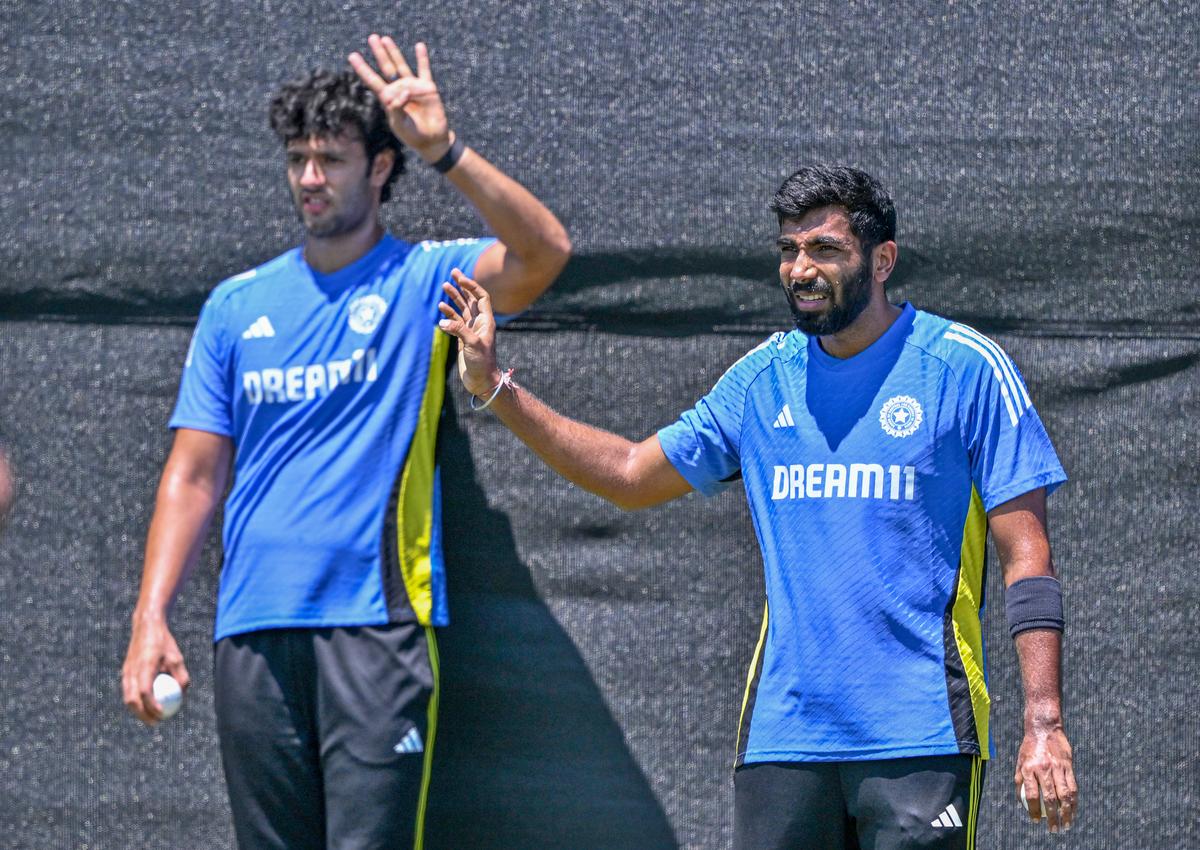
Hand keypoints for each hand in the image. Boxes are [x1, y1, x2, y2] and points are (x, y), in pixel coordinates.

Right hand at [121, 615, 189, 724]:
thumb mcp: (177, 658)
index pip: (145, 691)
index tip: (162, 715)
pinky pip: (128, 692)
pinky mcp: (125, 672)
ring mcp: (126, 672)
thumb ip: (181, 677)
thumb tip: (182, 696)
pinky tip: (147, 707)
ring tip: (151, 718)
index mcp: (145, 665)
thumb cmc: (165, 643)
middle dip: (142, 714)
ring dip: (138, 711)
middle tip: (156, 722)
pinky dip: (135, 702)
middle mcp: (131, 670)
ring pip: (127, 697)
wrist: (145, 627)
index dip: (152, 705)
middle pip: (132, 699)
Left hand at [348, 36, 450, 160]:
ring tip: (385, 39)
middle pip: (386, 67)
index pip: (372, 81)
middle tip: (372, 38)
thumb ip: (397, 109)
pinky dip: (422, 58)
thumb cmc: (412, 135)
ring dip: (394, 52)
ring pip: (402, 65)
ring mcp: (413, 87)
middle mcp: (399, 89)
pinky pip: (424, 70)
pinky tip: (419, 46)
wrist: (431, 140)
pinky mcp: (428, 88)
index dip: (363, 69)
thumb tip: (404, 91)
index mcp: (388, 98)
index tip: (352, 56)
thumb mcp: (399, 125)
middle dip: (379, 53)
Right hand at [439, 269, 501, 398]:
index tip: (459, 278)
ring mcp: (471, 330)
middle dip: (462, 286)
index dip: (471, 286)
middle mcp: (479, 323)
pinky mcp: (463, 338)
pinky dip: (448, 314)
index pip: (481, 297)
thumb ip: (459, 331)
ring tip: (444, 286)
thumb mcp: (472, 345)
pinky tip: (441, 308)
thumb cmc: (482, 363)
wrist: (481, 381)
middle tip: (453, 273)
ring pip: (462, 309)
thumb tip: (442, 321)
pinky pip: (455, 322)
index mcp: (486, 321)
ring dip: (454, 298)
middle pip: (471, 299)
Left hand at [1015, 722, 1077, 832]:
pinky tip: (1073, 811)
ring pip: (1065, 795)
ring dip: (1067, 813)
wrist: (1044, 728)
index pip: (1032, 795)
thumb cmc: (1029, 748)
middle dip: (1052, 817)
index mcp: (1029, 769)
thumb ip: (1019, 781)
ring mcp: (1058, 768)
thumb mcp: (1019, 762)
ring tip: (1066, 825)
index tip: (1036, 821)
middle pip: (1050, 798)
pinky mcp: (1068, 766)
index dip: (1034, 810)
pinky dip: (1074, 801)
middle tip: (1053, 829)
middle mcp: (1044, 769)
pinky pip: (1073, 787)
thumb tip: (1021, 802)